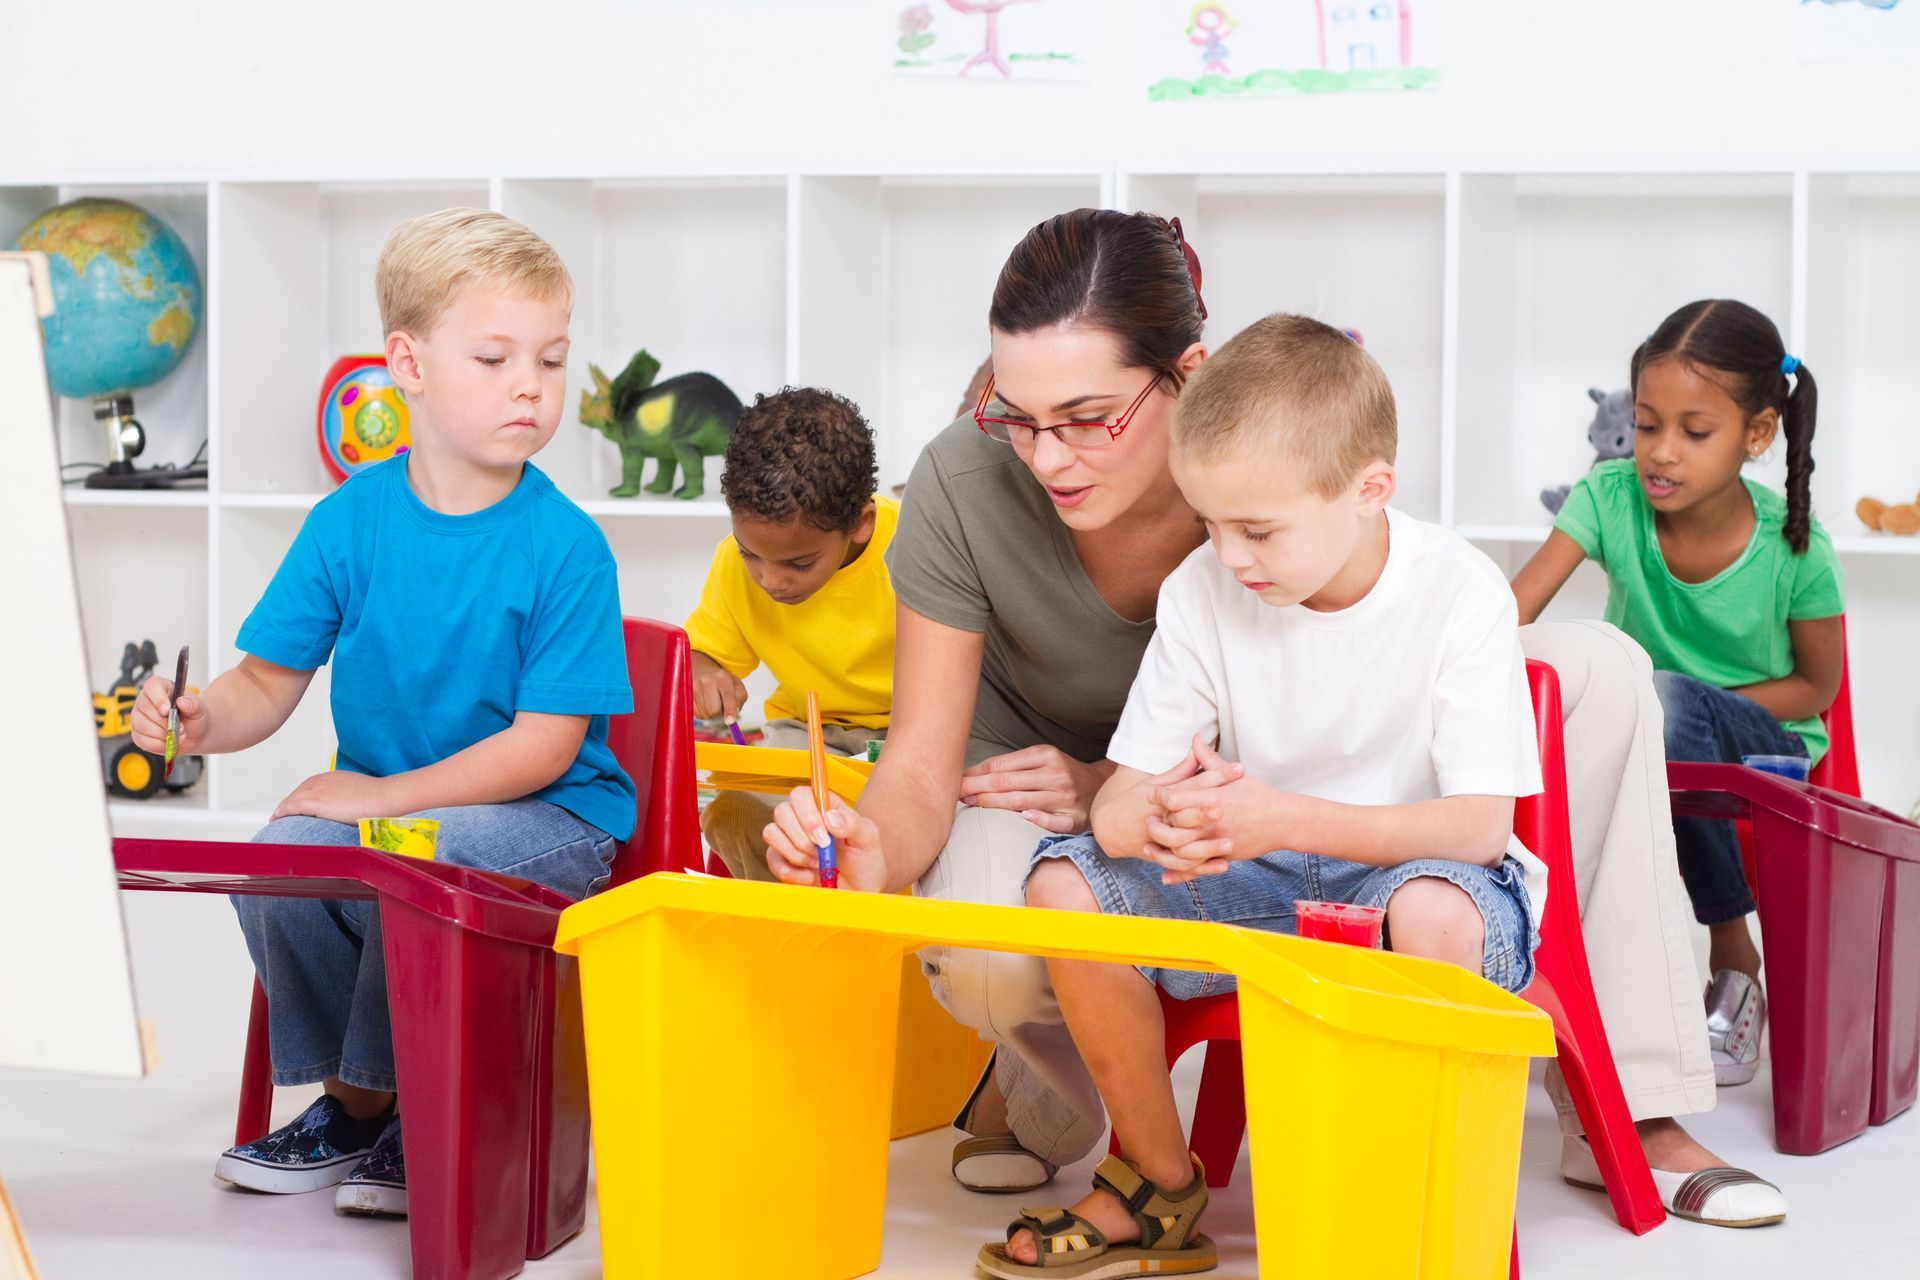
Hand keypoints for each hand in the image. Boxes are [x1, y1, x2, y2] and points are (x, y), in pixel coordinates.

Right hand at [131, 674, 207, 756]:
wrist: (194, 733)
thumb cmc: (195, 716)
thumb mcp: (199, 709)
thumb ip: (193, 704)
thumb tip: (182, 702)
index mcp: (160, 687)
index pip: (152, 686)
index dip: (158, 698)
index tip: (167, 711)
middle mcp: (145, 701)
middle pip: (145, 709)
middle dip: (165, 722)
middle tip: (182, 728)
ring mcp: (138, 718)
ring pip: (142, 726)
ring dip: (163, 734)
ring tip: (178, 735)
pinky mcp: (138, 735)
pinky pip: (142, 741)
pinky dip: (159, 745)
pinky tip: (170, 742)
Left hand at [272, 771, 395, 823]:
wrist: (383, 796)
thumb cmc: (377, 797)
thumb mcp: (358, 792)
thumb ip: (348, 797)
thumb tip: (349, 808)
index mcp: (331, 777)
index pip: (308, 787)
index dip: (299, 798)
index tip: (295, 807)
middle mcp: (321, 780)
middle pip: (297, 792)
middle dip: (289, 804)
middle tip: (282, 815)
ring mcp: (318, 790)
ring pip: (291, 800)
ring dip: (282, 809)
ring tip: (277, 819)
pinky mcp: (316, 802)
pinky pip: (291, 807)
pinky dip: (282, 813)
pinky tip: (277, 818)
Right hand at [691, 665, 748, 720]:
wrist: (707, 675)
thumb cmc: (725, 685)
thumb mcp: (738, 688)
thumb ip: (739, 700)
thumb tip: (733, 714)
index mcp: (723, 677)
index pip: (727, 696)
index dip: (729, 710)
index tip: (730, 721)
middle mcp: (707, 680)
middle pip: (714, 710)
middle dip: (720, 713)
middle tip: (721, 705)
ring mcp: (694, 687)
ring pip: (705, 714)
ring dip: (711, 713)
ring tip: (712, 702)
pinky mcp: (687, 695)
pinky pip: (696, 714)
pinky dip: (703, 712)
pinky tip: (705, 703)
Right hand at [763, 786, 888, 891]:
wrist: (859, 890)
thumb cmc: (864, 860)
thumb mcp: (868, 839)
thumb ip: (853, 824)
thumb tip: (830, 817)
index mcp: (823, 806)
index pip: (800, 794)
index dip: (807, 814)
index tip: (824, 836)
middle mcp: (801, 818)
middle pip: (781, 812)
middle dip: (802, 838)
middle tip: (823, 851)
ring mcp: (788, 839)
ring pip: (772, 833)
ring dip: (797, 854)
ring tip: (818, 863)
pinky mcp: (780, 860)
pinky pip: (772, 860)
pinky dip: (794, 872)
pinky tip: (810, 875)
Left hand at [958, 744, 1104, 833]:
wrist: (1102, 787)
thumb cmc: (1062, 774)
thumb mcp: (1042, 759)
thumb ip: (1012, 765)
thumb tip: (972, 774)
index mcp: (1045, 755)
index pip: (1002, 765)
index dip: (976, 773)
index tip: (957, 780)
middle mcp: (1055, 774)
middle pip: (1007, 783)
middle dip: (977, 788)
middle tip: (956, 794)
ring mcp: (1066, 797)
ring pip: (1022, 801)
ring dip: (993, 804)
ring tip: (971, 806)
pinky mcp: (1075, 818)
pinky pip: (1054, 822)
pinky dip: (1039, 819)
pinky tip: (1023, 818)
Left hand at [1144, 739, 1270, 883]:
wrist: (1283, 821)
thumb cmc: (1258, 795)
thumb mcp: (1233, 775)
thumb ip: (1208, 760)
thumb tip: (1195, 738)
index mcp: (1213, 798)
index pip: (1177, 798)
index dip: (1161, 796)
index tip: (1151, 794)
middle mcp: (1213, 821)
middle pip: (1174, 826)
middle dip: (1157, 825)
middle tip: (1146, 821)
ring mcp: (1218, 841)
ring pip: (1181, 851)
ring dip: (1162, 852)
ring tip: (1150, 847)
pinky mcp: (1223, 857)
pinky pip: (1197, 869)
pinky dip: (1179, 874)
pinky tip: (1165, 876)